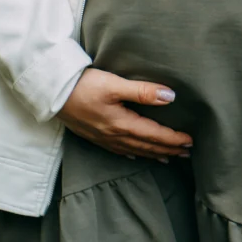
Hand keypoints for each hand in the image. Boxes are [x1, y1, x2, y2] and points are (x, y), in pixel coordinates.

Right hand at [56, 68, 192, 160]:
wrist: (50, 93)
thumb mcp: (114, 84)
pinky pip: (118, 150)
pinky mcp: (93, 135)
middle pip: (147, 145)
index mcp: (122, 124)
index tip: (191, 141)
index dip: (174, 139)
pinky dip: (132, 153)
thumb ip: (142, 91)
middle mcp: (114, 135)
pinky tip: (135, 155)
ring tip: (169, 158)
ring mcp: (103, 138)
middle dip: (168, 149)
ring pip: (134, 150)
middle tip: (187, 153)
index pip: (155, 135)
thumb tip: (170, 96)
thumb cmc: (82, 85)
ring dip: (153, 154)